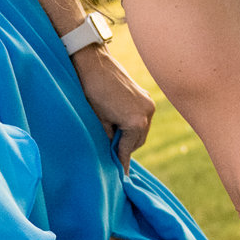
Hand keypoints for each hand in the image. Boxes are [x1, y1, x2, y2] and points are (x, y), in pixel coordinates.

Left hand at [73, 39, 154, 167]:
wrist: (93, 63)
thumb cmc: (91, 92)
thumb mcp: (97, 120)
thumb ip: (108, 139)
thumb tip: (112, 152)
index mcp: (135, 121)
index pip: (127, 149)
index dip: (121, 162)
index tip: (121, 176)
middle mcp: (147, 113)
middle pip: (138, 141)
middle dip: (126, 148)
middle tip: (112, 154)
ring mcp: (148, 103)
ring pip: (141, 130)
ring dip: (130, 136)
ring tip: (114, 137)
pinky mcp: (145, 96)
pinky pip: (142, 118)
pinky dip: (133, 124)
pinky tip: (120, 124)